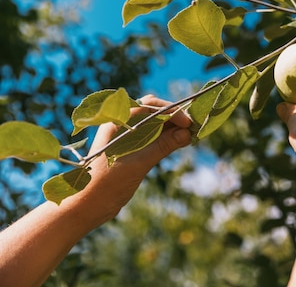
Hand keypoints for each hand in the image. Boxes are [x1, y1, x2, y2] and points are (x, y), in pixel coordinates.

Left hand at [69, 95, 191, 223]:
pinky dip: (168, 138)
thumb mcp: (137, 164)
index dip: (171, 111)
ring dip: (173, 128)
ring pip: (155, 125)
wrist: (86, 207)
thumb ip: (162, 146)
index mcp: (117, 122)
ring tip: (191, 135)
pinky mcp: (132, 150)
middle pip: (153, 112)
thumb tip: (186, 134)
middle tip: (193, 127)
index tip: (188, 123)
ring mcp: (127, 138)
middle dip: (174, 117)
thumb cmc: (105, 184)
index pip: (149, 105)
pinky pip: (153, 137)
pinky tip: (181, 142)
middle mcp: (122, 125)